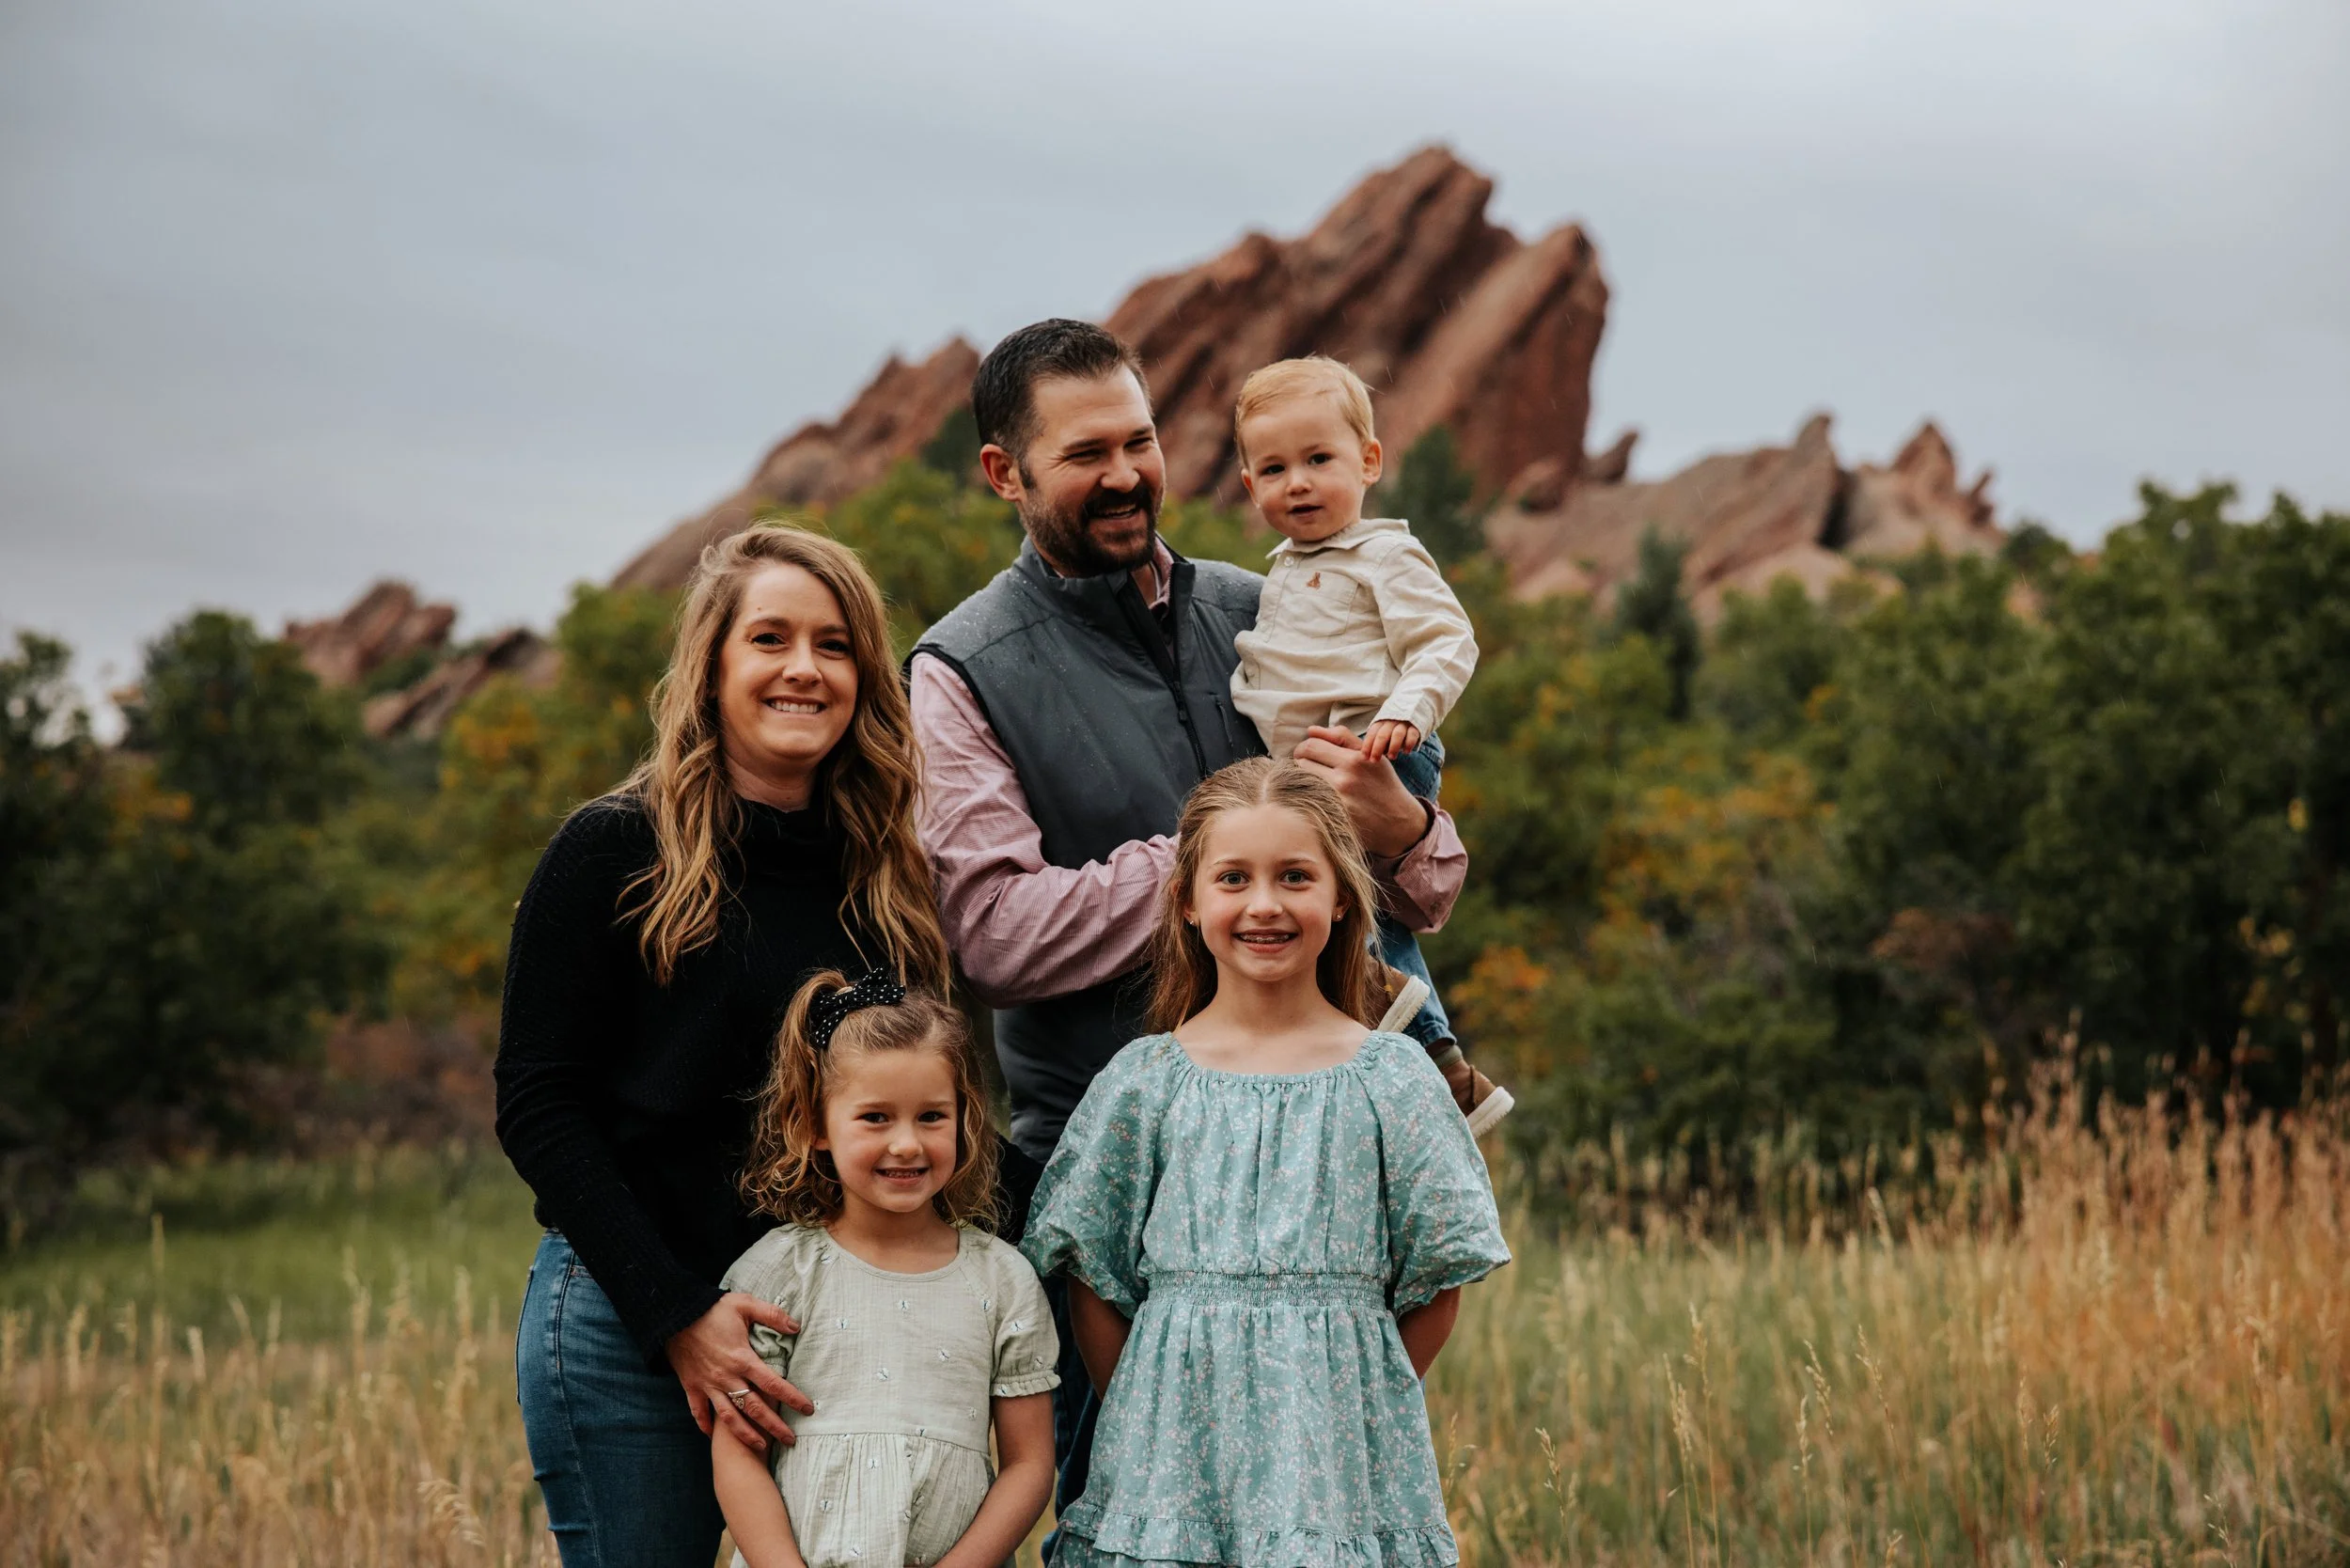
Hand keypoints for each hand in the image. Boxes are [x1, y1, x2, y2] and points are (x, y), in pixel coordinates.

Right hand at [668, 1292, 813, 1453]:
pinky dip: (705, 1425)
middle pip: (754, 1409)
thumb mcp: (745, 1304)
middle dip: (774, 1427)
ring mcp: (707, 1385)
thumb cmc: (711, 1309)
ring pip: (729, 1418)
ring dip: (746, 1434)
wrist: (673, 1315)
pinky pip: (698, 1411)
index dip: (792, 1398)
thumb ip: (772, 1315)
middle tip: (791, 1440)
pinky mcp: (690, 1386)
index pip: (773, 1384)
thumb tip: (796, 1326)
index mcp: (742, 1359)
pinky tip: (712, 1437)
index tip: (807, 1409)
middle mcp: (726, 1377)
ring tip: (761, 1447)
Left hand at [1291, 725, 1430, 859]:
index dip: (1305, 747)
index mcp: (1354, 760)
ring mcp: (1337, 802)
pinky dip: (1307, 796)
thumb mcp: (1369, 754)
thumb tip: (1310, 730)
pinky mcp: (1333, 818)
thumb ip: (1341, 737)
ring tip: (1313, 780)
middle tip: (1308, 766)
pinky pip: (1307, 800)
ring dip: (1302, 778)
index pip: (1311, 745)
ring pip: (1301, 781)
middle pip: (1302, 763)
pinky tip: (1316, 796)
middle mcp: (1344, 781)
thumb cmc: (1381, 782)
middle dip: (1301, 761)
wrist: (1398, 820)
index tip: (1307, 752)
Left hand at [1362, 719, 1421, 761]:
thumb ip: (1375, 742)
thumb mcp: (1383, 732)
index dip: (1367, 746)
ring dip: (1393, 747)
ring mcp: (1404, 723)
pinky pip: (1412, 734)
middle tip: (1374, 761)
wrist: (1414, 714)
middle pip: (1382, 735)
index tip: (1364, 757)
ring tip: (1392, 757)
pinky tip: (1406, 752)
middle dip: (1377, 749)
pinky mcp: (1416, 727)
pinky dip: (1409, 744)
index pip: (1372, 733)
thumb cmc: (1393, 730)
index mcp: (1381, 723)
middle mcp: (1391, 722)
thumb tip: (1365, 757)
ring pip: (1397, 734)